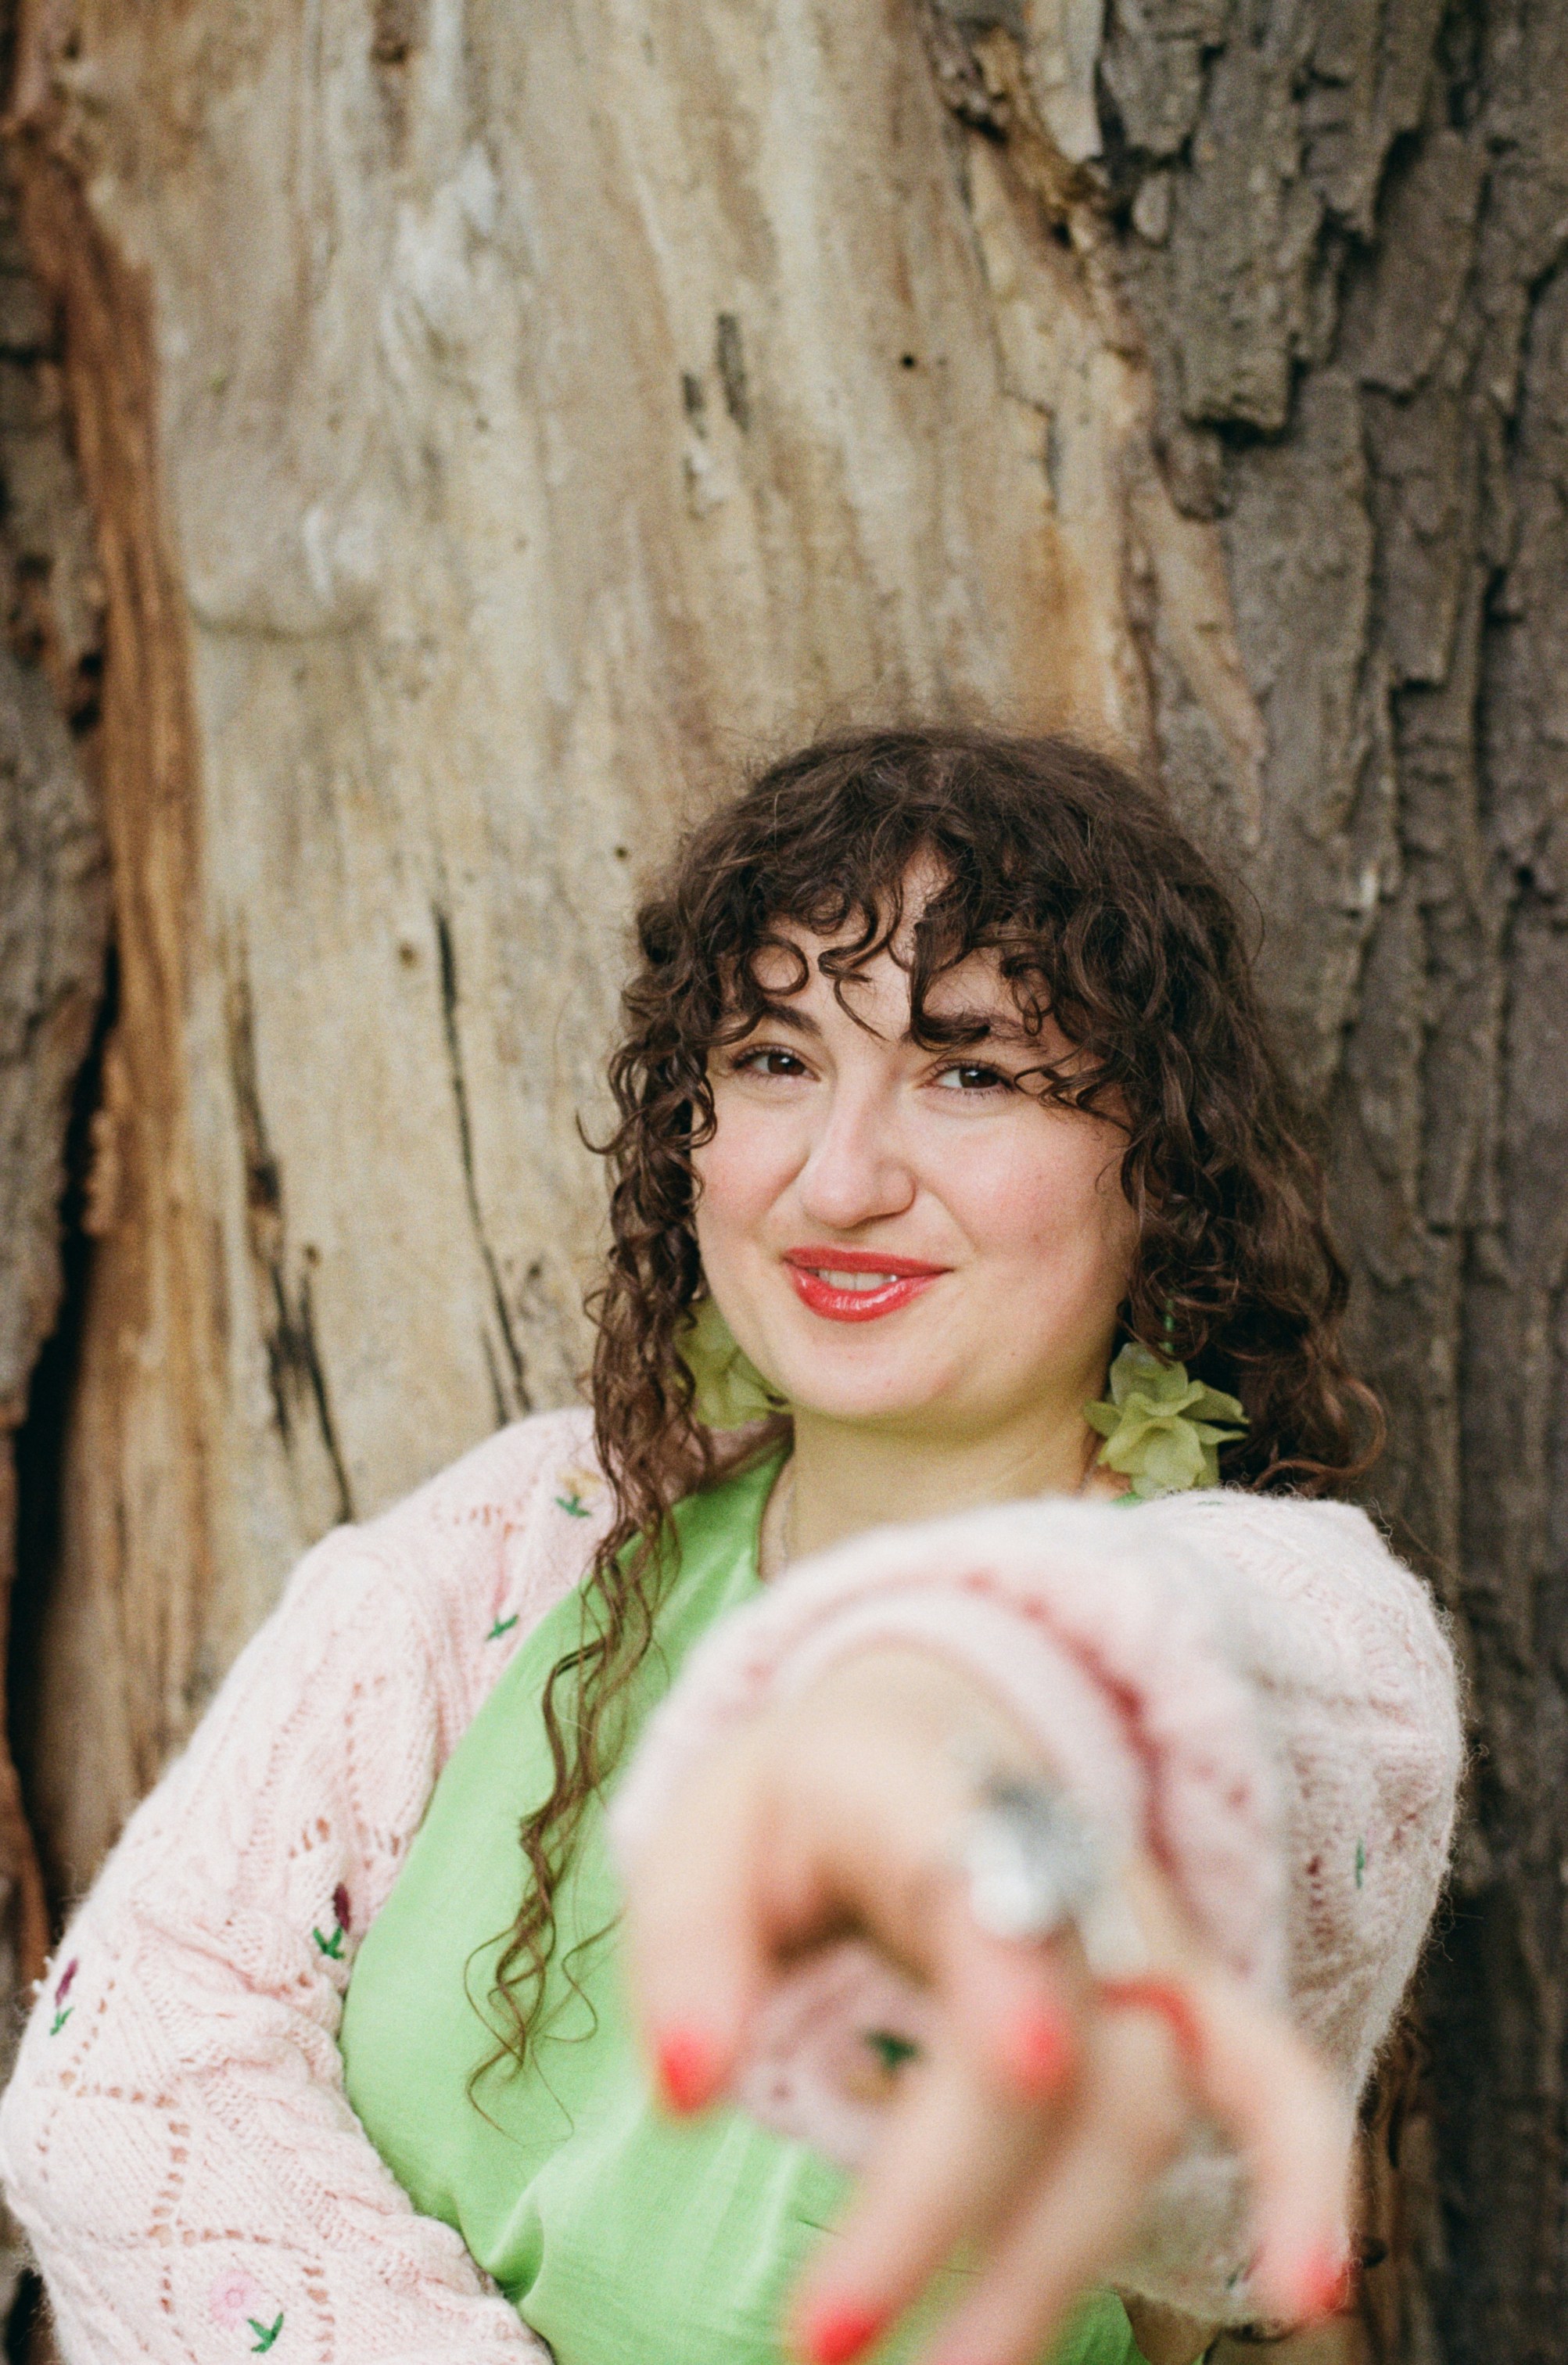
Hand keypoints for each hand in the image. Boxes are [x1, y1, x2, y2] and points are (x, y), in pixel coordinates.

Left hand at [620, 1644, 1351, 2364]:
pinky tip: (1306, 2294)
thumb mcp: (711, 1828)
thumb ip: (690, 1948)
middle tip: (823, 2341)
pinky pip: (1276, 2082)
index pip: (996, 1892)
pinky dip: (1305, 2177)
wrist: (931, 1725)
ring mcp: (1142, 1935)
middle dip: (957, 2204)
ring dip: (1058, 2261)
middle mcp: (1066, 1866)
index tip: (1018, 2070)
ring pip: (1142, 2104)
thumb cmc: (805, 1802)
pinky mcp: (1184, 1999)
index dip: (1017, 1983)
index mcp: (939, 1802)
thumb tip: (686, 2093)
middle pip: (1062, 2045)